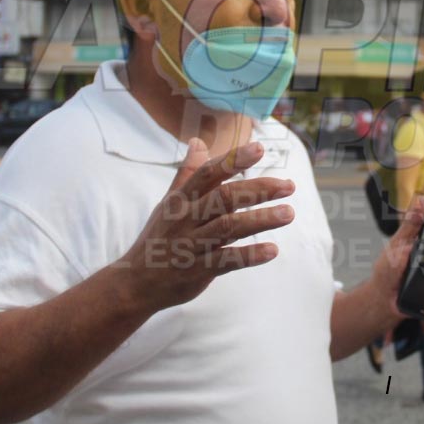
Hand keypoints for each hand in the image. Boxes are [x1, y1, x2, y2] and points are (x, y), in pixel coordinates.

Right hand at [116, 139, 295, 311]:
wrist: (135, 282)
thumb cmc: (158, 237)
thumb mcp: (168, 203)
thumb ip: (188, 173)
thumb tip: (198, 141)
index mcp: (180, 200)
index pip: (208, 173)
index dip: (233, 159)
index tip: (259, 148)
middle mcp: (186, 219)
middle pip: (224, 198)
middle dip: (258, 190)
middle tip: (288, 186)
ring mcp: (191, 245)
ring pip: (229, 228)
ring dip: (261, 220)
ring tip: (288, 213)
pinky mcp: (198, 270)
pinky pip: (227, 261)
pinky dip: (250, 255)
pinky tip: (272, 250)